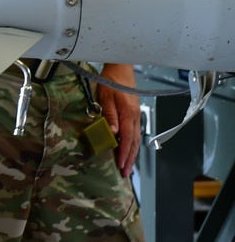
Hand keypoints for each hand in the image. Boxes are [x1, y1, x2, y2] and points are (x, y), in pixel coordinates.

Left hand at [98, 62, 141, 176]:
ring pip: (136, 139)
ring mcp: (136, 115)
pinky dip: (133, 144)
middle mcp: (135, 117)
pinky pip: (135, 133)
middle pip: (134, 142)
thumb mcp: (105, 96)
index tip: (120, 165)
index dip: (124, 153)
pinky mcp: (135, 113)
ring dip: (132, 153)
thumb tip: (113, 133)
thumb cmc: (110, 82)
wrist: (121, 69)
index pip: (127, 138)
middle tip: (125, 173)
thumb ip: (109, 114)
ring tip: (127, 166)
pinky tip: (129, 150)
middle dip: (130, 158)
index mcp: (128, 114)